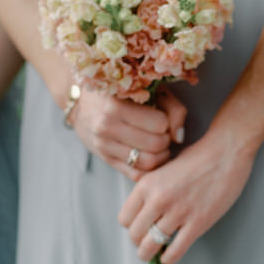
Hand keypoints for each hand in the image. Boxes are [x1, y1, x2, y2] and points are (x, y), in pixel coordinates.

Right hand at [70, 88, 186, 180]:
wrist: (84, 104)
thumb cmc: (122, 93)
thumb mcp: (148, 88)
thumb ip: (172, 108)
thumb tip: (179, 137)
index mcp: (115, 105)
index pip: (159, 124)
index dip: (166, 121)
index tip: (162, 117)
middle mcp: (106, 127)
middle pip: (155, 145)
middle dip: (166, 140)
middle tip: (163, 133)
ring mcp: (104, 146)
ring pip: (147, 163)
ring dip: (161, 156)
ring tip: (159, 144)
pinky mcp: (106, 160)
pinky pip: (136, 174)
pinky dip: (150, 168)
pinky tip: (151, 155)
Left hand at [119, 123, 255, 263]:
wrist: (227, 151)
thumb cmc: (199, 156)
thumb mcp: (165, 168)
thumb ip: (152, 188)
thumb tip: (146, 211)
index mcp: (147, 184)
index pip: (125, 218)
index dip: (130, 226)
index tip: (139, 227)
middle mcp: (158, 199)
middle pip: (135, 234)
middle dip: (139, 242)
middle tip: (146, 242)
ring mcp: (178, 212)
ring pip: (151, 246)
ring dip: (149, 254)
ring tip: (153, 254)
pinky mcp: (198, 223)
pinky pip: (175, 250)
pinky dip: (169, 258)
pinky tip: (169, 256)